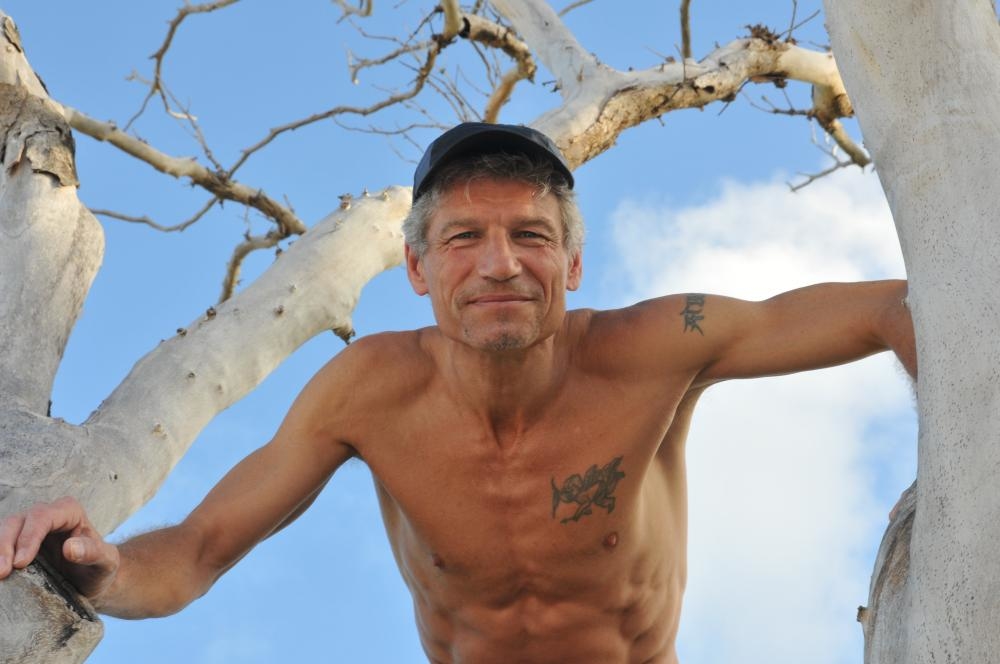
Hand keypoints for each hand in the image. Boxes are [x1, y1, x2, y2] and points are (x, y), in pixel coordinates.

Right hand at [0, 497, 119, 599]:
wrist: (91, 582)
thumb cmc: (99, 568)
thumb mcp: (106, 562)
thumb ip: (93, 552)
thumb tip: (69, 547)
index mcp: (70, 512)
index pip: (43, 516)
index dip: (29, 537)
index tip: (21, 563)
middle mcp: (47, 516)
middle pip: (17, 521)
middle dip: (5, 545)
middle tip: (1, 573)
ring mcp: (29, 529)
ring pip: (4, 530)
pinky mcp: (17, 544)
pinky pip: (0, 543)